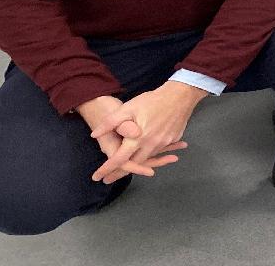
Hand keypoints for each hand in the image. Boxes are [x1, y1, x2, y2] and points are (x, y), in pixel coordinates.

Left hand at [84, 84, 201, 182]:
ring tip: (125, 170)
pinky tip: (147, 155)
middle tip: (108, 179)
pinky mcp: (172, 139)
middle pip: (134, 164)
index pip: (119, 159)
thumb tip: (94, 135)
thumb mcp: (127, 108)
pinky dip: (152, 156)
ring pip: (147, 158)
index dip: (106, 169)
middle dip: (119, 173)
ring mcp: (164, 143)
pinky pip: (159, 151)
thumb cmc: (151, 100)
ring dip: (136, 165)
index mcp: (138, 139)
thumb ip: (110, 122)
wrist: (180, 95)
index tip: (96, 178)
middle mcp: (151, 145)